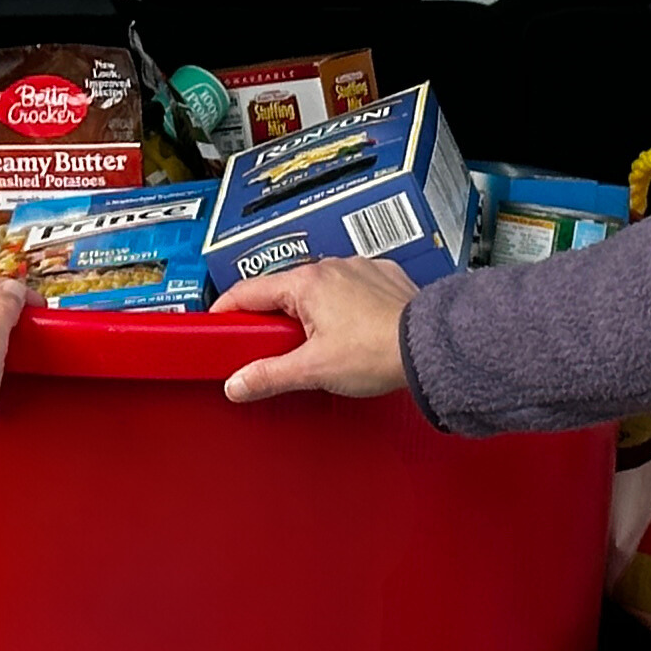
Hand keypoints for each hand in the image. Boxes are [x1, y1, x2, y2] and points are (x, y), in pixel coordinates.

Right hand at [211, 257, 417, 403]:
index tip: (217, 324)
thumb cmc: (379, 352)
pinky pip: (351, 289)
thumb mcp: (314, 370)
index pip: (249, 291)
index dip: (228, 310)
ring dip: (310, 313)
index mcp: (306, 283)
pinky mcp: (384, 279)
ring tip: (317, 346)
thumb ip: (269, 375)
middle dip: (273, 319)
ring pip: (319, 289)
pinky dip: (343, 307)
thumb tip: (237, 383)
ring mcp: (360, 270)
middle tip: (270, 349)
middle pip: (284, 291)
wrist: (432, 347)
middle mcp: (332, 267)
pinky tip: (351, 333)